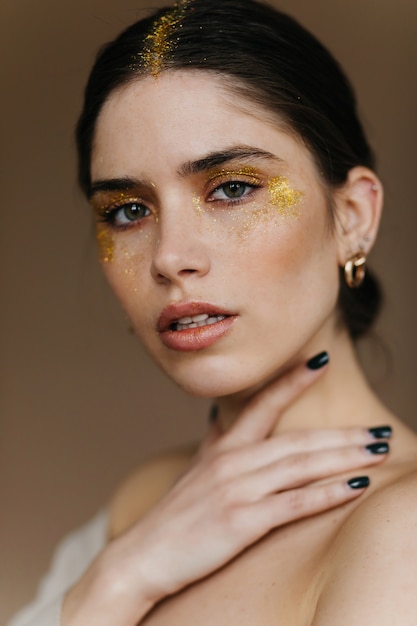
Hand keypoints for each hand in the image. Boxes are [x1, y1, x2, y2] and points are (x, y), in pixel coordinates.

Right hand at [63, 353, 389, 624]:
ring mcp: (237, 489)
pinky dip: (327, 493)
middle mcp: (231, 461)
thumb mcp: (194, 471)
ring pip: (300, 465)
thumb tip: (220, 417)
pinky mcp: (241, 521)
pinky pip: (293, 503)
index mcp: (222, 448)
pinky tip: (355, 486)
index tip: (321, 360)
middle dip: (342, 434)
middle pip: (296, 440)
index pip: (261, 404)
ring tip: (377, 450)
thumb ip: (213, 442)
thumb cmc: (174, 516)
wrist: (142, 556)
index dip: (292, 380)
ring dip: (343, 457)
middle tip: (378, 430)